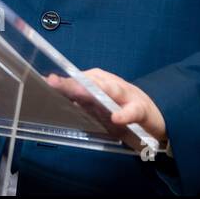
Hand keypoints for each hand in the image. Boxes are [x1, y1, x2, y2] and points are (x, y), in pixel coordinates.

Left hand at [45, 67, 167, 151]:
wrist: (154, 113)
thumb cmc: (121, 106)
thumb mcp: (100, 102)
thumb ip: (81, 100)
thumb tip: (56, 98)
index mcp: (100, 82)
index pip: (78, 80)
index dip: (62, 80)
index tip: (45, 80)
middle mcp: (111, 84)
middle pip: (90, 82)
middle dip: (72, 83)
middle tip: (53, 82)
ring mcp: (126, 95)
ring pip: (110, 89)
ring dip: (96, 90)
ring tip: (79, 94)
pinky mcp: (140, 109)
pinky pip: (132, 111)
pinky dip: (125, 114)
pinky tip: (117, 118)